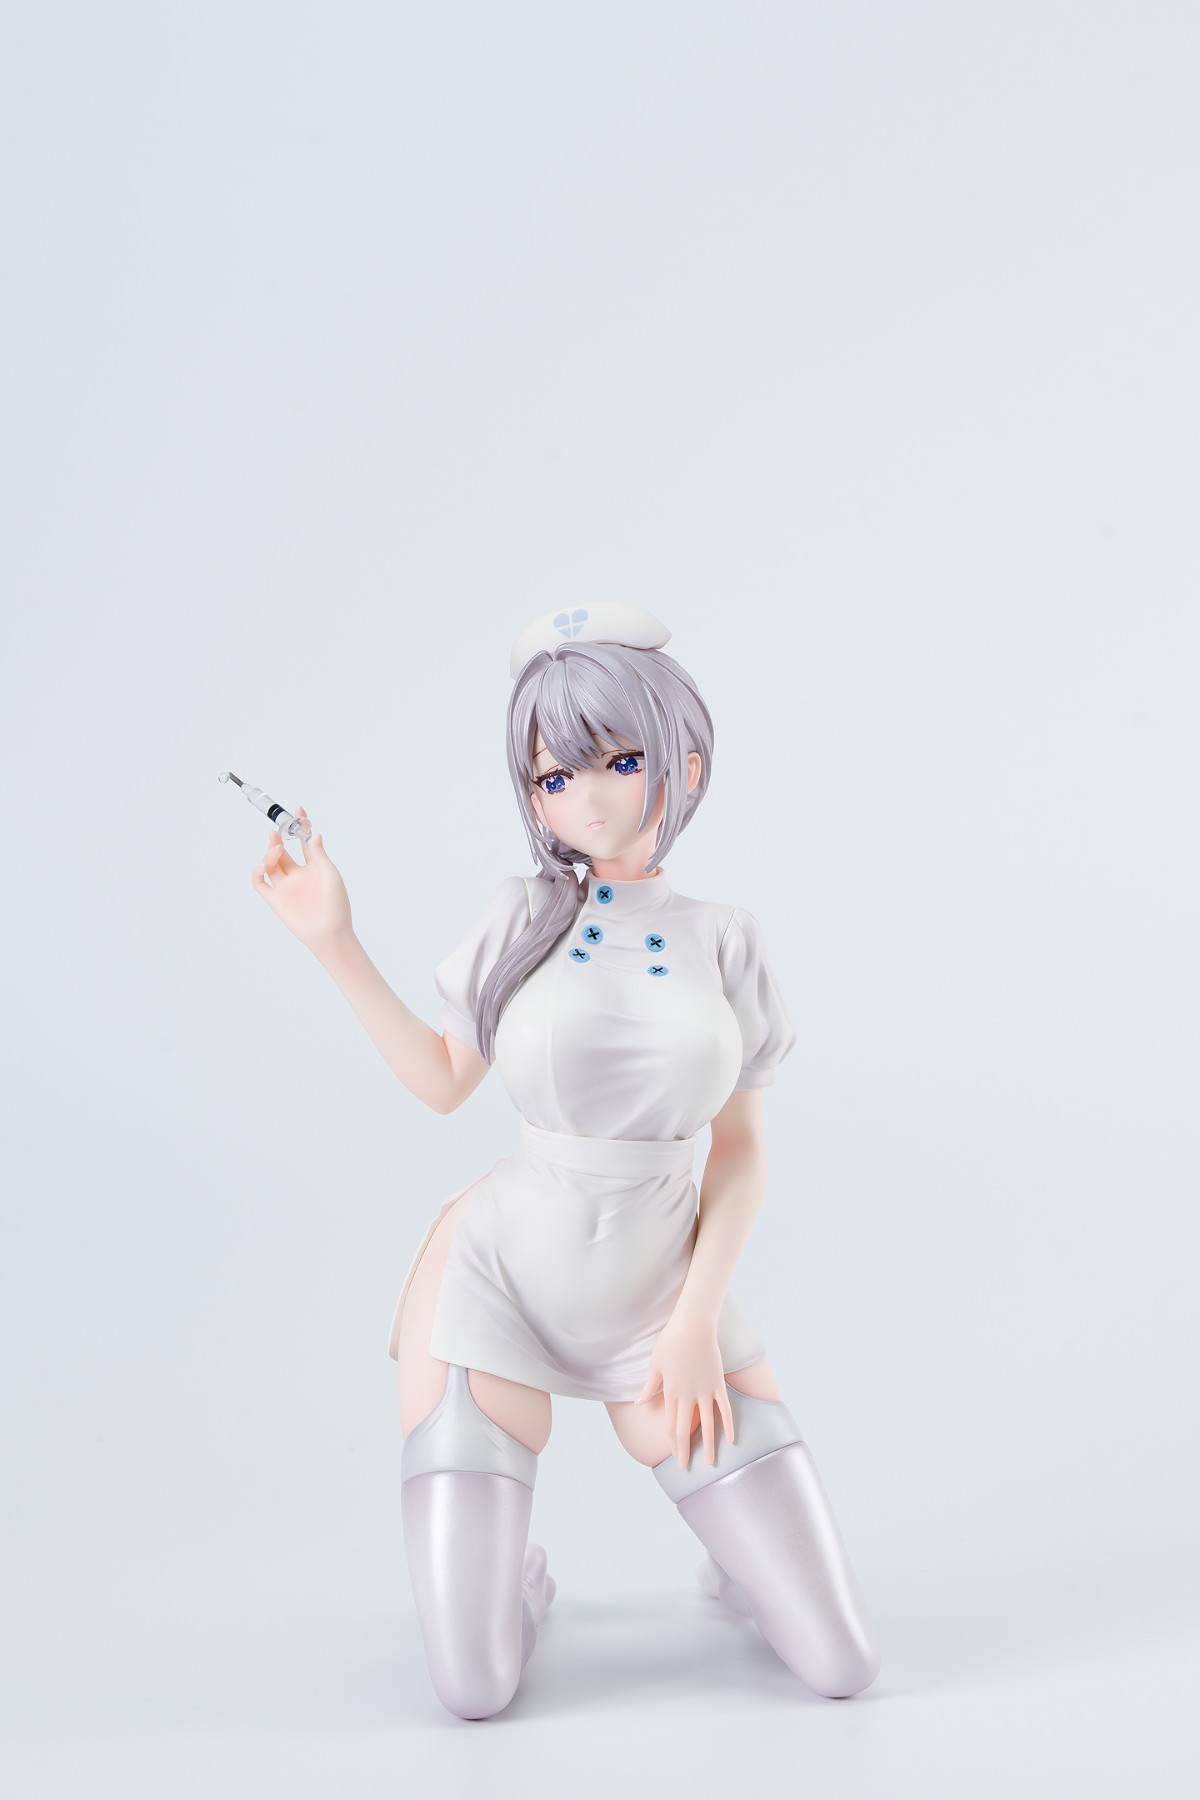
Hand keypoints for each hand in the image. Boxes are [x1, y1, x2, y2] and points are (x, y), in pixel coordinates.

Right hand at [251, 806, 352, 951]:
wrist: (329, 932)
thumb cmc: (336, 904)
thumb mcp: (330, 874)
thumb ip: (318, 854)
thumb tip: (314, 834)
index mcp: (314, 868)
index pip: (304, 842)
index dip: (299, 826)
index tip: (297, 810)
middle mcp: (298, 875)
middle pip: (282, 852)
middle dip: (277, 840)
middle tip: (276, 833)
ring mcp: (286, 887)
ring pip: (270, 864)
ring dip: (269, 853)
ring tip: (276, 851)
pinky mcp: (275, 899)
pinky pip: (260, 882)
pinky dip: (257, 871)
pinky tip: (263, 865)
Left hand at [635, 1316, 735, 1469]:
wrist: (692, 1325)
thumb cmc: (670, 1341)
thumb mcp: (655, 1365)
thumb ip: (649, 1387)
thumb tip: (639, 1403)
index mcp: (670, 1392)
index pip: (669, 1425)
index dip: (671, 1442)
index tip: (673, 1456)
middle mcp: (687, 1396)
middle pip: (684, 1429)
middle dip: (684, 1450)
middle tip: (686, 1468)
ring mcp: (704, 1391)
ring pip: (707, 1425)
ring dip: (708, 1445)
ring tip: (711, 1463)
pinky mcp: (718, 1383)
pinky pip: (725, 1409)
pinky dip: (728, 1425)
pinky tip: (731, 1440)